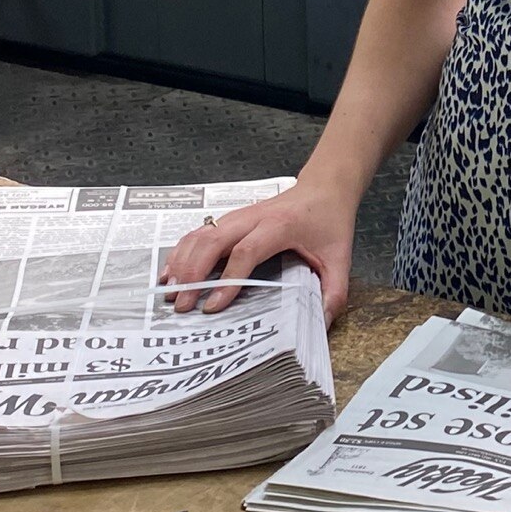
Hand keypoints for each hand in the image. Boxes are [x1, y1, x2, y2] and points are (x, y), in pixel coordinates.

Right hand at [158, 182, 356, 320]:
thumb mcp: (341, 258)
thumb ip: (334, 292)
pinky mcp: (230, 218)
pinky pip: (200, 232)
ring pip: (201, 234)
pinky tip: (171, 271)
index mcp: (280, 226)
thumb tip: (322, 324)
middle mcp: (253, 217)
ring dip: (182, 261)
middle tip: (182, 305)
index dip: (228, 279)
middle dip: (194, 273)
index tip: (213, 306)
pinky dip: (182, 251)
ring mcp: (238, 215)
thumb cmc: (329, 221)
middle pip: (214, 240)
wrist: (324, 187)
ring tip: (169, 292)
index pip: (246, 252)